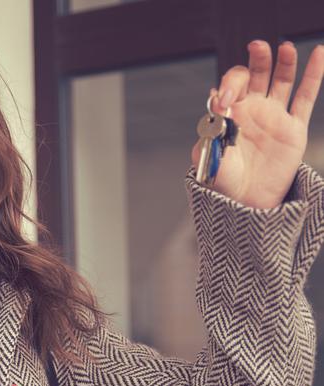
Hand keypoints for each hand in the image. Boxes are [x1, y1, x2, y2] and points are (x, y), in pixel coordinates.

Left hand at [191, 41, 323, 208]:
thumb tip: (214, 99)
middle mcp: (250, 110)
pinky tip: (318, 54)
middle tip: (256, 47)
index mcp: (228, 114)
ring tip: (283, 48)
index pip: (230, 87)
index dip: (228, 85)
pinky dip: (313, 75)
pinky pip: (305, 98)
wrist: (243, 201)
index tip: (224, 98)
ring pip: (281, 81)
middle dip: (256, 60)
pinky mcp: (293, 128)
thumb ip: (211, 128)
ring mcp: (273, 117)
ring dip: (282, 62)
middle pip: (255, 75)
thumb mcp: (209, 154)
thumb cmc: (221, 180)